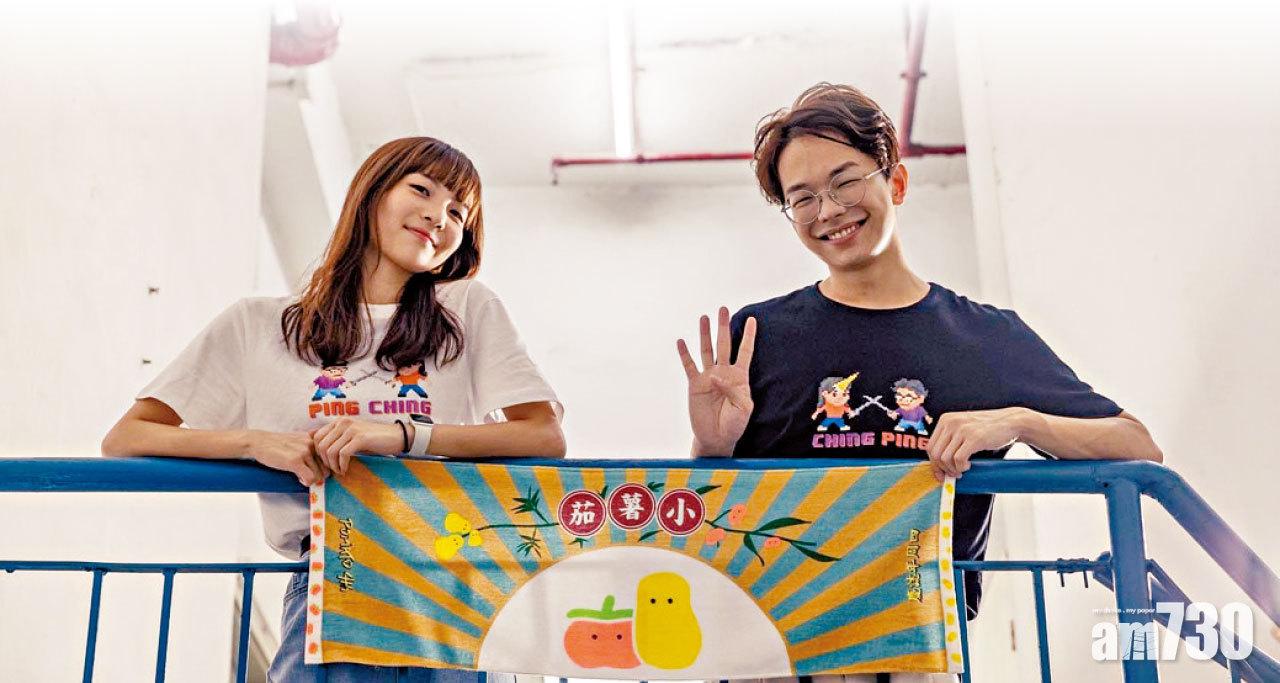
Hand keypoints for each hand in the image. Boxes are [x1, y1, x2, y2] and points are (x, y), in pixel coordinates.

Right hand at [246, 430, 327, 485]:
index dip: (323, 468)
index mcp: (315, 438)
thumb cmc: (279, 443)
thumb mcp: (299, 437)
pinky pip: (310, 479)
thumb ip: (312, 444)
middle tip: (306, 474)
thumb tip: (326, 460)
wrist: (259, 442)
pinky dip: (305, 482)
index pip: (330, 459)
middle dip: (318, 476)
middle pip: (327, 469)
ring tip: (299, 474)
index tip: (314, 469)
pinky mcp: (295, 461)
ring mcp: (304, 452)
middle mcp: (312, 444)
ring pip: (319, 476)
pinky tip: (298, 477)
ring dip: (310, 479)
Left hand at [311, 418, 402, 475]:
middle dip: (324, 461)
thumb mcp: (353, 436)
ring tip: (340, 471)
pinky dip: (342, 465)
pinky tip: (346, 470)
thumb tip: (321, 452)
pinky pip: (343, 454)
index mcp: (339, 421)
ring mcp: (351, 430)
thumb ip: (338, 440)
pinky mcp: (360, 438)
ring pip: (330, 451)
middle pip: (321, 445)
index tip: (326, 462)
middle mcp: (343, 423)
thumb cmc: (374, 439)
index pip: (316, 437)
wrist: (396, 436)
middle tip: (332, 469)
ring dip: (333, 465)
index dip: (317, 452)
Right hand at [677, 307, 756, 455]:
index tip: (752, 319)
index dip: (749, 336)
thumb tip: (714, 375)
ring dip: (704, 334)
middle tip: (723, 309)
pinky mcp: (695, 385)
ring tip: (704, 318)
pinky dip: (685, 354)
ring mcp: (708, 377)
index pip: (745, 351)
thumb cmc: (735, 424)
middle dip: (723, 327)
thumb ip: (732, 389)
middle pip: (724, 344)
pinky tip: (681, 341)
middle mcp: (723, 372)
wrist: (717, 438)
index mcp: (740, 377)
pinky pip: (689, 366)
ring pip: (706, 350)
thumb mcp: (743, 407)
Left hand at [925, 408, 1026, 480]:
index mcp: (946, 420)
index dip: (934, 464)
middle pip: (935, 454)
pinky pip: (958, 459)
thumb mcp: (964, 428)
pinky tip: (968, 465)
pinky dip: (961, 467)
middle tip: (953, 475)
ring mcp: (962, 430)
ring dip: (953, 469)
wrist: (1011, 422)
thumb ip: (951, 440)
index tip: (940, 473)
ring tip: (963, 469)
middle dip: (942, 469)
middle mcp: (951, 423)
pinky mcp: (974, 438)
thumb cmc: (988, 428)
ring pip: (945, 458)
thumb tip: (939, 464)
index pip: (930, 446)